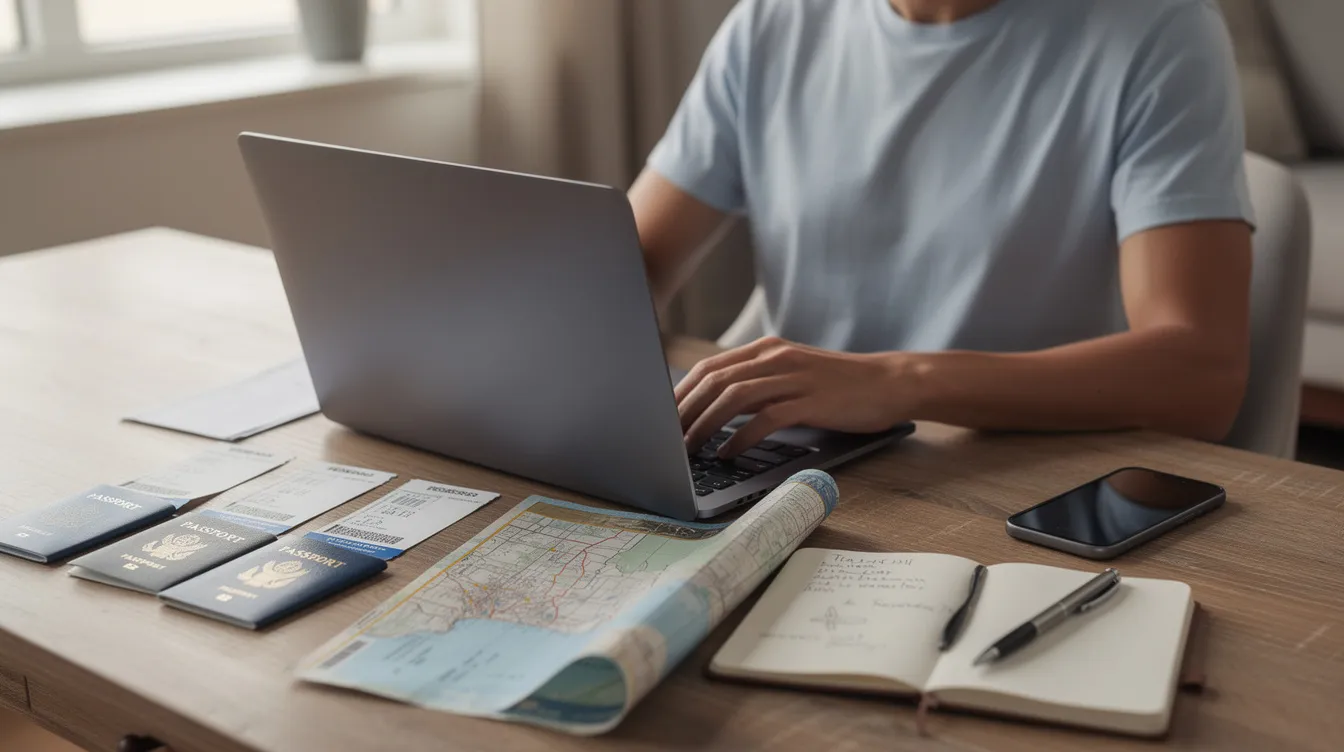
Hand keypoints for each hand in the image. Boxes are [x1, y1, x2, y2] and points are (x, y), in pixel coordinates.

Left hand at [675, 337, 921, 456]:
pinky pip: (765, 418)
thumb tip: (715, 409)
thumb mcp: (793, 374)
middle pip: (715, 381)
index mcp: (767, 350)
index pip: (710, 368)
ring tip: (688, 449)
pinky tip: (728, 453)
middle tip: (664, 438)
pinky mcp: (810, 401)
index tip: (661, 417)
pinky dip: (740, 437)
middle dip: (684, 411)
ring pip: (734, 397)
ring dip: (705, 425)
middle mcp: (775, 358)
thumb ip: (758, 384)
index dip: (680, 392)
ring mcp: (793, 378)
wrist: (890, 382)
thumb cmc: (840, 385)